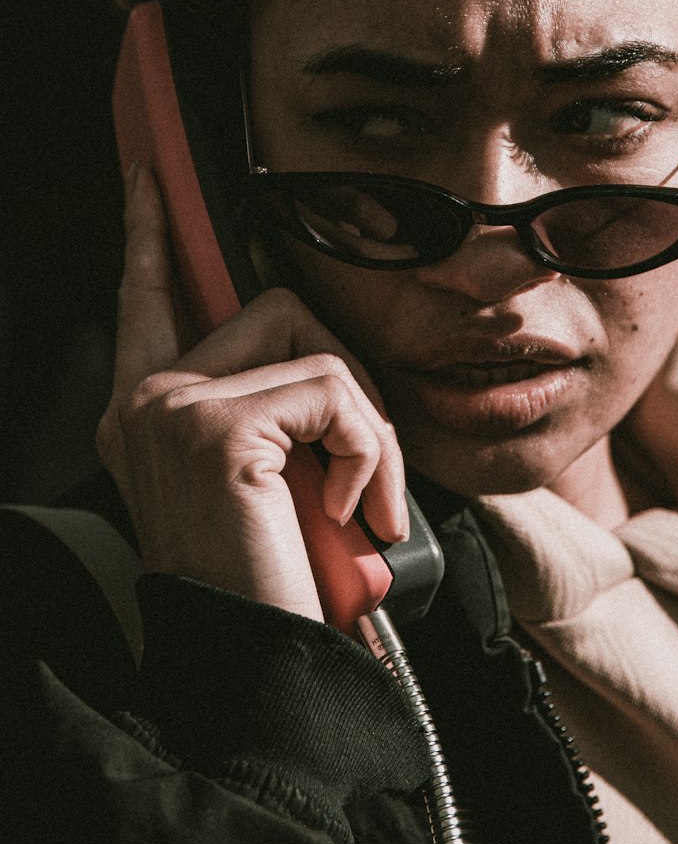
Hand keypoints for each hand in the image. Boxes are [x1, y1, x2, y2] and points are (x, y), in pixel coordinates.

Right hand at [97, 165, 407, 621]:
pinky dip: (371, 451)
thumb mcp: (269, 484)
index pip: (146, 295)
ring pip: (317, 345)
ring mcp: (168, 407)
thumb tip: (325, 365)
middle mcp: (141, 400)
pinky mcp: (213, 426)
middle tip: (359, 472)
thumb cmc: (276, 585)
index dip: (149, 231)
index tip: (148, 175)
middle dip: (347, 382)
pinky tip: (347, 513)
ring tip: (355, 504)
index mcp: (145, 412)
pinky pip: (336, 389)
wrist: (263, 669)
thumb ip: (273, 413)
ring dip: (367, 426)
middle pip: (277, 306)